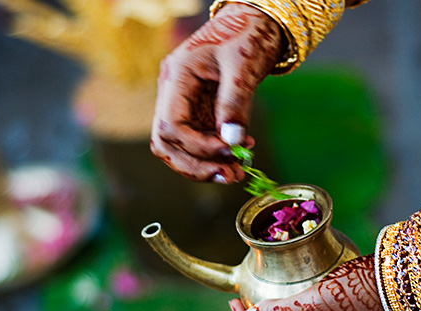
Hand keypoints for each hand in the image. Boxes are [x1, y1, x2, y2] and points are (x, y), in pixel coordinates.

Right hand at [150, 3, 283, 182]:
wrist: (255, 22)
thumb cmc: (248, 35)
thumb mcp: (243, 66)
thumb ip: (235, 103)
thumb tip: (232, 142)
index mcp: (176, 75)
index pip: (171, 124)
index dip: (197, 146)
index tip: (229, 153)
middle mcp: (172, 92)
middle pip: (166, 142)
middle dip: (195, 165)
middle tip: (229, 177)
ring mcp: (183, 102)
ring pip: (178, 146)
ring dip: (204, 165)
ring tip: (236, 173)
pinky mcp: (197, 110)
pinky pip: (197, 140)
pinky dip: (215, 153)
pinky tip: (241, 153)